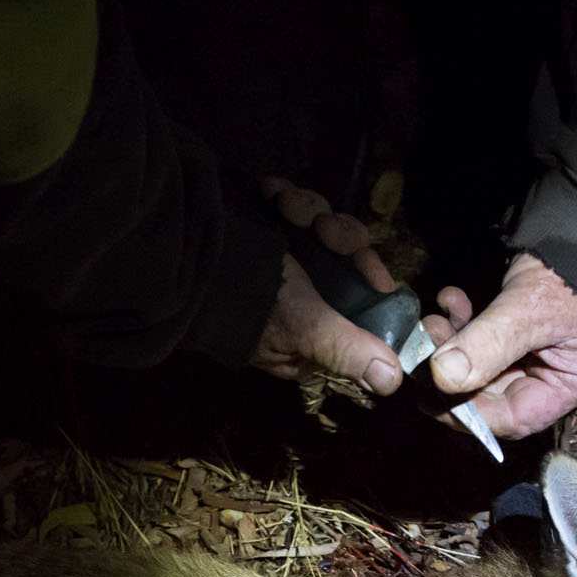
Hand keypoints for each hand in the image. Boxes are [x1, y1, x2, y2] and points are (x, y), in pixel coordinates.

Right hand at [249, 177, 405, 396]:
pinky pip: (296, 205)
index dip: (373, 285)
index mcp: (314, 334)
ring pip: (327, 226)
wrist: (185, 252)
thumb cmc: (248, 299)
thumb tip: (391, 383)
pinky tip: (271, 193)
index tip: (374, 274)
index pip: (364, 308)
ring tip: (284, 205)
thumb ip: (345, 350)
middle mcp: (307, 298)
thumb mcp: (304, 326)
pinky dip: (286, 195)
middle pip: (350, 259)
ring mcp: (289, 260)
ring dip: (309, 210)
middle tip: (323, 229)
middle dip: (340, 239)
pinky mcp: (270, 225)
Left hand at [422, 252, 576, 439]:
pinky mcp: (520, 330)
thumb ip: (488, 345)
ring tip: (432, 321)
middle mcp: (557, 376)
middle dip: (454, 374)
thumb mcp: (530, 310)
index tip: (432, 396)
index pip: (515, 417)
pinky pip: (484, 339)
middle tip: (424, 349)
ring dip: (452, 345)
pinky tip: (450, 299)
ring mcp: (538, 353)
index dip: (471, 413)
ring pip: (482, 366)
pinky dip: (464, 323)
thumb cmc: (574, 272)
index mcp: (575, 384)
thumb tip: (441, 378)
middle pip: (494, 394)